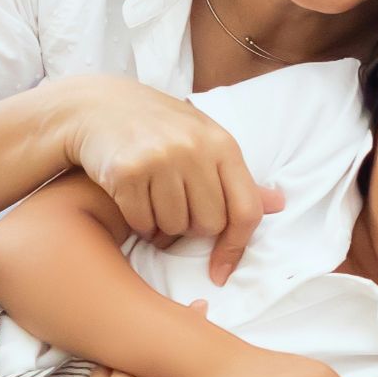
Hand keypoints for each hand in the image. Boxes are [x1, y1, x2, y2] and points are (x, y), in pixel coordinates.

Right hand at [59, 75, 283, 282]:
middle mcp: (193, 149)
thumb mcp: (204, 140)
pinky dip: (138, 222)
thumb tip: (279, 204)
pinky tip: (133, 199)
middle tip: (175, 208)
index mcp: (221, 143)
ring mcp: (159, 159)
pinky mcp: (126, 171)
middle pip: (208, 225)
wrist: (98, 105)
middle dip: (190, 227)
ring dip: (162, 226)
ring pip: (173, 227)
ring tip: (153, 200)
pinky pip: (142, 223)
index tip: (220, 271)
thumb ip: (236, 176)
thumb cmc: (159, 127)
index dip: (236, 247)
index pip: (245, 210)